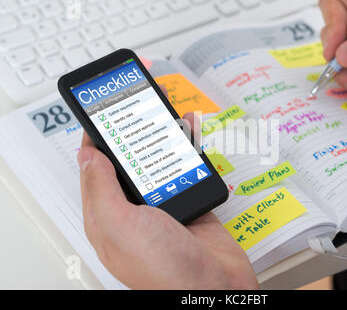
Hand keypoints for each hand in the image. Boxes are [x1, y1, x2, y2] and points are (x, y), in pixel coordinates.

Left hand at [76, 86, 258, 289]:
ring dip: (164, 134)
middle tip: (137, 100)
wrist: (216, 288)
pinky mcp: (191, 202)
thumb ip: (101, 190)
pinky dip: (191, 148)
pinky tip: (191, 134)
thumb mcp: (120, 226)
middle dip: (135, 128)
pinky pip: (189, 168)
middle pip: (132, 159)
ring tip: (164, 108)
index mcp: (109, 215)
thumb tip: (88, 156)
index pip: (97, 167)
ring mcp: (165, 205)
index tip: (103, 110)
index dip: (98, 136)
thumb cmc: (164, 270)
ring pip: (162, 160)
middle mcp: (135, 209)